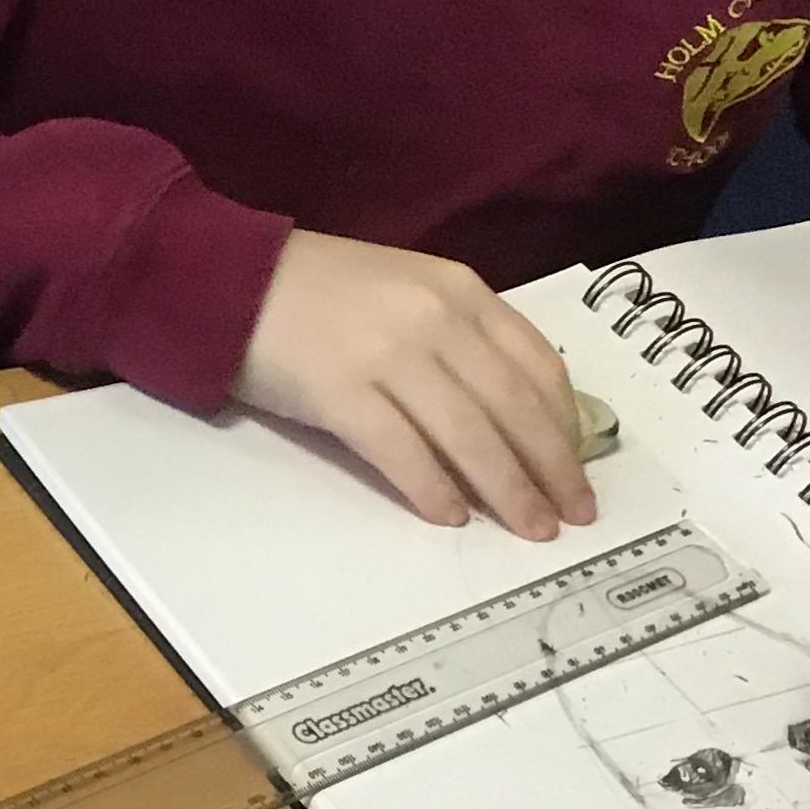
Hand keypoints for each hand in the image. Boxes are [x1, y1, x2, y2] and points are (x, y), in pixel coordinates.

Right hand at [235, 229, 595, 539]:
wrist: (231, 280)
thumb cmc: (321, 292)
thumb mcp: (409, 289)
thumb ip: (462, 336)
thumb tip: (515, 416)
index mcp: (459, 290)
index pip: (537, 365)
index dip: (566, 425)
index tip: (578, 468)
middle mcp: (433, 318)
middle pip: (513, 406)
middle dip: (551, 468)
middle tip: (572, 515)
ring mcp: (386, 354)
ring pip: (469, 435)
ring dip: (506, 490)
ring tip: (527, 528)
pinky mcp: (339, 392)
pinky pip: (402, 452)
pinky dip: (432, 489)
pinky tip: (449, 516)